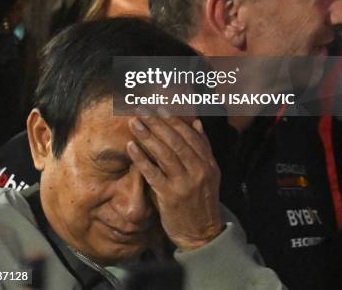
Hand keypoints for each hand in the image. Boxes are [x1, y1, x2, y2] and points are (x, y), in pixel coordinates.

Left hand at [128, 113, 222, 250]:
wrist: (202, 234)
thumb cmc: (201, 200)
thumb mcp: (210, 173)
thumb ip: (203, 147)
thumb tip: (196, 122)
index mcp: (208, 162)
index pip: (189, 135)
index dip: (173, 119)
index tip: (158, 107)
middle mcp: (198, 170)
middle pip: (175, 140)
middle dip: (156, 122)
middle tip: (141, 109)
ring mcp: (184, 183)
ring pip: (164, 153)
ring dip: (147, 135)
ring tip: (134, 122)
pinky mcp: (170, 196)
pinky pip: (153, 173)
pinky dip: (141, 158)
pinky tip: (131, 146)